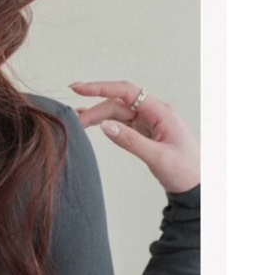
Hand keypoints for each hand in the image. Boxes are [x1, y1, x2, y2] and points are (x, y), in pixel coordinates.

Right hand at [69, 80, 199, 194]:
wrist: (199, 186)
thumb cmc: (186, 171)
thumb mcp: (158, 157)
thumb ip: (130, 141)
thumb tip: (104, 126)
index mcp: (160, 112)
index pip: (125, 92)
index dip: (100, 88)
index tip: (79, 89)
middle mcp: (153, 112)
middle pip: (117, 104)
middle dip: (94, 110)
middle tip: (74, 121)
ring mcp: (149, 122)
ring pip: (117, 112)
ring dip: (97, 116)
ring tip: (77, 122)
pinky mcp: (145, 132)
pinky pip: (121, 122)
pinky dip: (105, 122)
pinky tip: (92, 123)